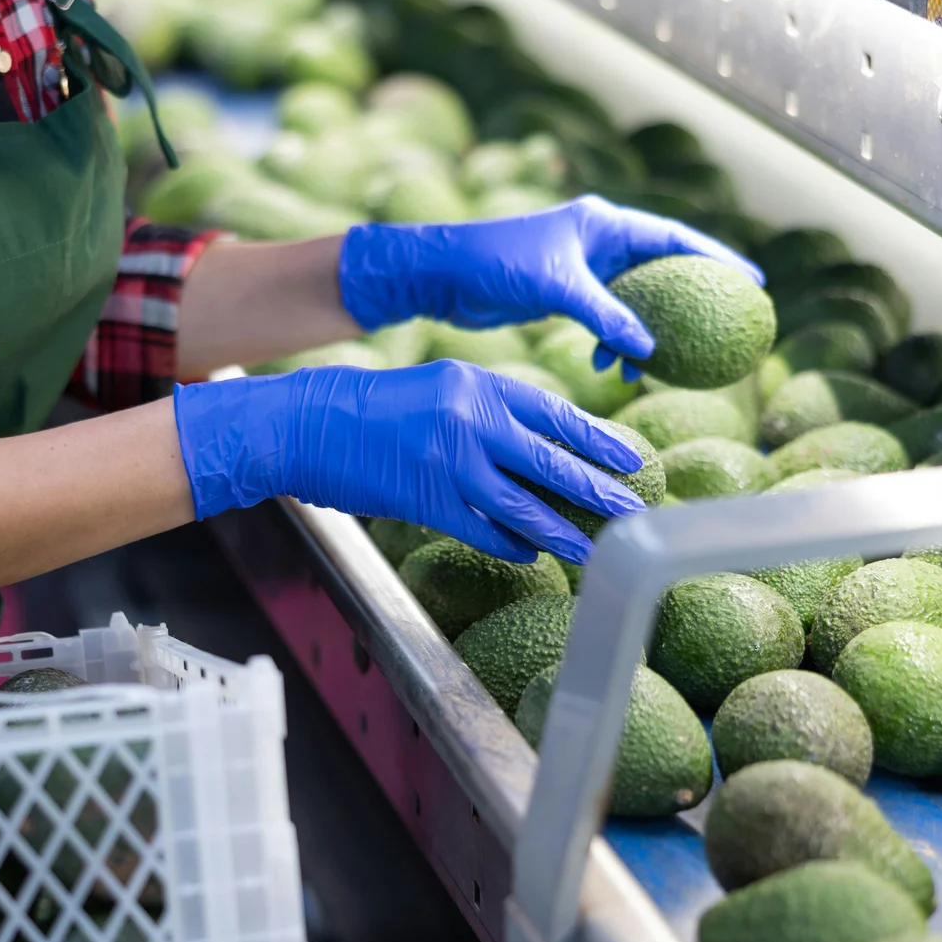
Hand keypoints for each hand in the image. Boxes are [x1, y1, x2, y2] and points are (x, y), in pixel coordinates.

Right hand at [173, 361, 647, 562]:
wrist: (310, 423)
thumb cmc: (374, 404)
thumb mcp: (438, 386)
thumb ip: (485, 409)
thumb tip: (536, 441)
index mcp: (477, 386)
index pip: (554, 414)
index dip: (597, 439)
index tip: (632, 458)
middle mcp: (471, 422)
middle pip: (550, 461)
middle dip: (596, 489)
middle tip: (631, 508)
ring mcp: (450, 464)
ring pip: (523, 504)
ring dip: (562, 530)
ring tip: (593, 546)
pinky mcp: (427, 502)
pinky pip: (482, 530)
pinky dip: (511, 544)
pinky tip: (533, 554)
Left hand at [337, 195, 761, 375]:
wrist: (444, 274)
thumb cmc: (496, 265)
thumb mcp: (557, 288)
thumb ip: (605, 316)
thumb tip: (648, 350)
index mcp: (603, 223)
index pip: (674, 238)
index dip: (716, 258)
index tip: (751, 281)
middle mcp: (598, 240)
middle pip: (660, 270)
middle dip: (689, 301)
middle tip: (726, 326)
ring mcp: (582, 267)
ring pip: (633, 301)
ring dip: (645, 332)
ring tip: (653, 366)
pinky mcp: (564, 292)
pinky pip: (606, 318)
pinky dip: (613, 341)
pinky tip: (611, 367)